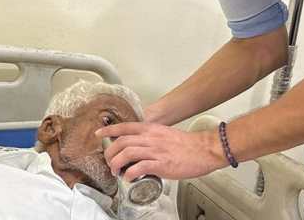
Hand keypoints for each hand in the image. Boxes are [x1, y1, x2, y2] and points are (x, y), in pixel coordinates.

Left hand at [95, 122, 226, 180]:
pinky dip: (130, 173)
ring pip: (127, 153)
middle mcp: (151, 138)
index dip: (109, 130)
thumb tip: (141, 146)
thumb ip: (152, 138)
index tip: (99, 133)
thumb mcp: (165, 134)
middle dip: (110, 153)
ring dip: (116, 164)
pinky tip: (129, 177)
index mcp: (151, 129)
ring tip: (116, 172)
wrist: (204, 150)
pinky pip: (139, 167)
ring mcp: (155, 150)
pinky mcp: (161, 164)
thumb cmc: (187, 145)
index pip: (125, 126)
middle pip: (122, 141)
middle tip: (109, 162)